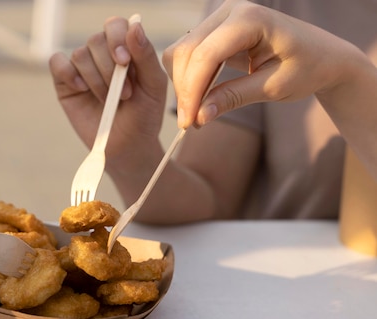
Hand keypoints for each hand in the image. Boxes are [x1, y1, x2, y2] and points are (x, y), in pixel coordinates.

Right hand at [49, 17, 167, 167]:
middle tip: (124, 94)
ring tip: (108, 100)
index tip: (125, 62)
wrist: (127, 147)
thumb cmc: (144, 116)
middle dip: (109, 68)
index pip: (116, 26)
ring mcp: (82, 68)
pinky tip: (82, 89)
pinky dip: (69, 74)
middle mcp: (102, 55)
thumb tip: (135, 26)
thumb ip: (146, 56)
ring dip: (96, 79)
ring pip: (80, 54)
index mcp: (126, 49)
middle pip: (96, 40)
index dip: (117, 39)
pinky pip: (57, 62)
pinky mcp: (65, 83)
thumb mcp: (153, 86)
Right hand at [163, 0, 363, 127]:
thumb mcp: (273, 87)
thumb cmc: (306, 68)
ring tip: (197, 112)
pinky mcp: (213, 29)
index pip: (206, 54)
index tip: (189, 121)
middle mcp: (230, 10)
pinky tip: (200, 96)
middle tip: (190, 123)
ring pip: (180, 52)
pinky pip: (186, 53)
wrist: (322, 55)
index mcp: (251, 18)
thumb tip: (199, 116)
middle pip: (186, 51)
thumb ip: (234, 97)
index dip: (192, 90)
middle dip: (184, 90)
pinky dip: (187, 77)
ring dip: (182, 84)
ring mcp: (220, 17)